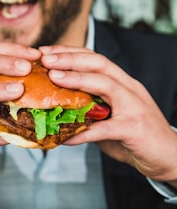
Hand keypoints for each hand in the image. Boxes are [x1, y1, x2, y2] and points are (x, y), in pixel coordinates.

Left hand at [40, 45, 176, 186]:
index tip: (46, 52)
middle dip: (70, 58)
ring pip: (105, 84)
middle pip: (99, 63)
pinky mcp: (134, 128)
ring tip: (53, 77)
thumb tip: (58, 110)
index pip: (95, 58)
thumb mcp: (110, 116)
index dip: (70, 52)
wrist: (169, 156)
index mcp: (122, 83)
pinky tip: (65, 137)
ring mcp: (134, 106)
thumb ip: (89, 110)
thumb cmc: (135, 135)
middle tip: (45, 58)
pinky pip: (104, 128)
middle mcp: (129, 88)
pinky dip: (83, 132)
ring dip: (77, 78)